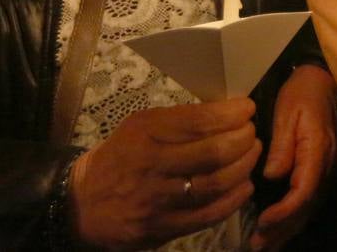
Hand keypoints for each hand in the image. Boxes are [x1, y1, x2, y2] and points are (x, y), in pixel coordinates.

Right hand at [68, 97, 260, 250]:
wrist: (83, 205)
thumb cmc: (119, 158)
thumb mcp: (139, 128)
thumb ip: (178, 122)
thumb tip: (226, 112)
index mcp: (146, 133)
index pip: (198, 121)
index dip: (230, 114)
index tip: (248, 108)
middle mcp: (152, 164)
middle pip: (212, 152)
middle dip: (243, 139)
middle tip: (252, 133)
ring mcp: (158, 199)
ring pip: (215, 183)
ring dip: (243, 167)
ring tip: (253, 154)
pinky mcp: (162, 227)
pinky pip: (208, 214)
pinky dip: (234, 199)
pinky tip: (244, 186)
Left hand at [251, 65, 336, 251]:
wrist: (322, 78)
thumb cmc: (302, 92)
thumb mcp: (288, 112)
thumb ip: (282, 145)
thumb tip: (272, 176)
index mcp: (318, 150)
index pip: (304, 190)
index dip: (285, 211)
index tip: (264, 223)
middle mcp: (327, 164)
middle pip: (308, 206)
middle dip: (284, 228)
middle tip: (259, 244)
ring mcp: (327, 167)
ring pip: (310, 206)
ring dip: (289, 227)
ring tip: (266, 244)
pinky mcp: (322, 168)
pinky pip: (310, 198)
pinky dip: (295, 216)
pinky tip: (281, 226)